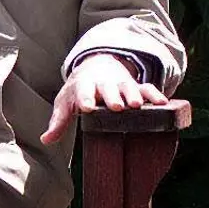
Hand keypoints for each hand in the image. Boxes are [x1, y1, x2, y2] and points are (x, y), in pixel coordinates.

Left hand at [40, 53, 167, 144]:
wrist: (95, 67)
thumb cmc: (77, 91)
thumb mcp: (65, 103)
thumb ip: (58, 122)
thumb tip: (45, 140)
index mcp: (83, 87)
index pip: (82, 93)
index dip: (85, 99)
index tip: (86, 108)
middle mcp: (103, 84)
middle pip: (107, 89)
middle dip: (112, 97)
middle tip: (117, 107)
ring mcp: (121, 84)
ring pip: (128, 87)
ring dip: (133, 95)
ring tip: (136, 106)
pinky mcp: (136, 87)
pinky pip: (147, 88)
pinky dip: (154, 95)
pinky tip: (163, 103)